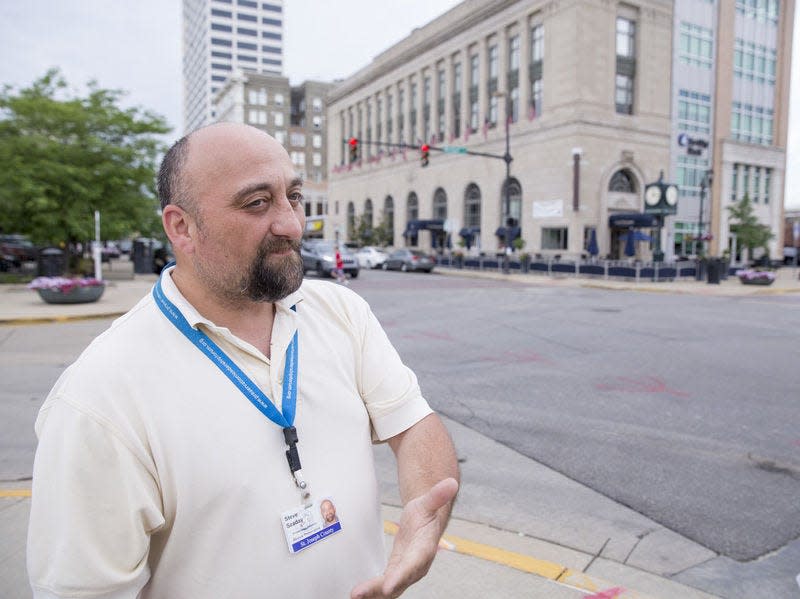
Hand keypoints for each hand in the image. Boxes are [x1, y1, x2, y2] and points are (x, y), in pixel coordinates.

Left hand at [351, 477, 458, 598]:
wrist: (427, 522)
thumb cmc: (427, 512)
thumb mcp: (429, 502)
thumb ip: (437, 495)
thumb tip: (452, 482)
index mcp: (424, 550)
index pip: (412, 565)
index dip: (401, 575)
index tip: (388, 585)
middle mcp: (416, 566)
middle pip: (398, 581)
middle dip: (379, 590)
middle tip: (358, 594)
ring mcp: (405, 571)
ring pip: (389, 588)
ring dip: (372, 594)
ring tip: (354, 596)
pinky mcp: (395, 572)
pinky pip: (383, 586)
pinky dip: (371, 591)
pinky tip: (357, 595)